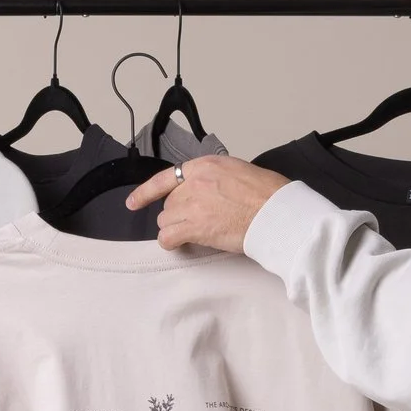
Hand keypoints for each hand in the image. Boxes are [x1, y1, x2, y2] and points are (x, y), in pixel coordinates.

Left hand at [121, 155, 285, 254]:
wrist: (276, 213)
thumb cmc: (269, 195)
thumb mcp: (239, 171)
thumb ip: (216, 178)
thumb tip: (211, 190)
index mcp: (205, 166)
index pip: (166, 177)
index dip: (146, 192)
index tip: (133, 202)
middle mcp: (194, 183)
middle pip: (169, 203)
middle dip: (179, 214)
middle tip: (199, 221)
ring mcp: (192, 204)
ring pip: (166, 220)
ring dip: (177, 228)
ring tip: (197, 232)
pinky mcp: (195, 227)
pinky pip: (168, 237)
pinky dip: (172, 243)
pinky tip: (181, 244)